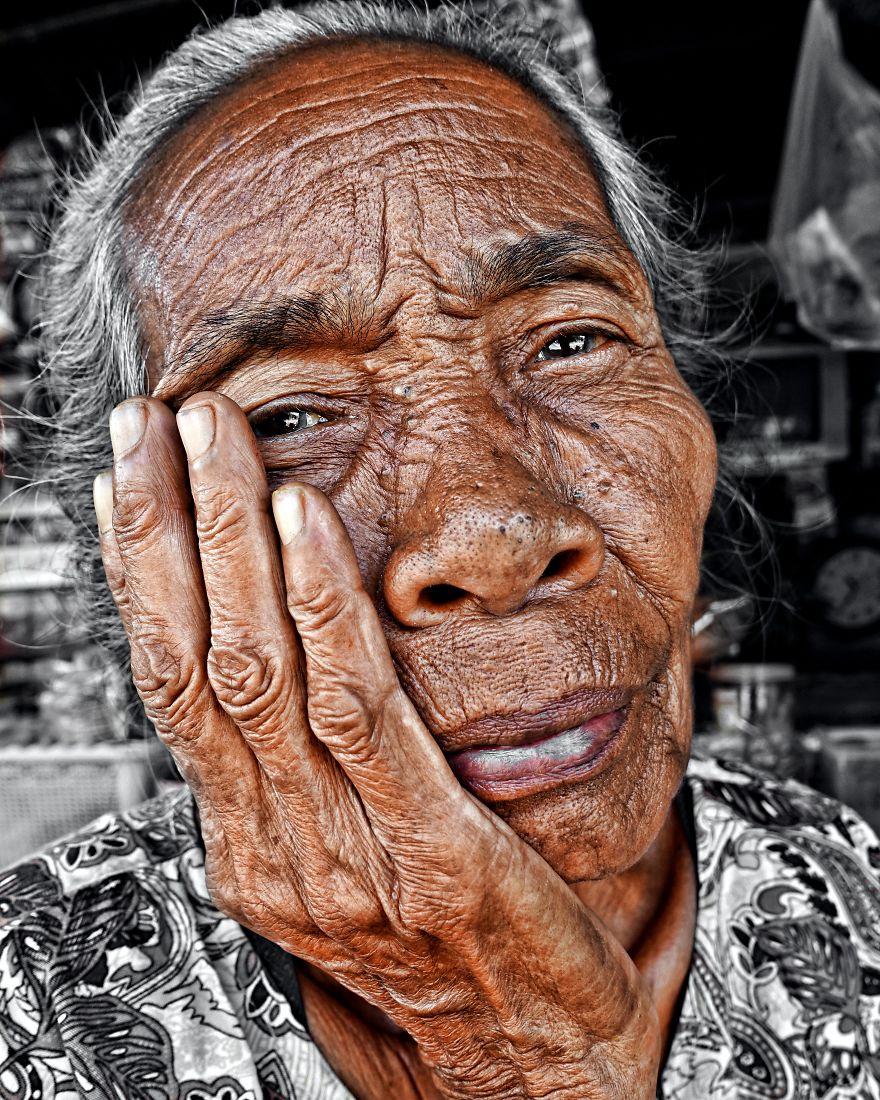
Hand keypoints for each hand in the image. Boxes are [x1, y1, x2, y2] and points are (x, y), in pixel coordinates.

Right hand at [93, 392, 660, 1098]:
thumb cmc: (441, 942)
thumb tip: (271, 669)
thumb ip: (299, 773)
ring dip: (229, 543)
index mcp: (250, 839)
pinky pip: (358, 707)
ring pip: (258, 669)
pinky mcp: (425, 842)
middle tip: (152, 428)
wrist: (523, 1050)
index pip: (171, 683)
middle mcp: (276, 840)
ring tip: (214, 445)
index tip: (128, 485)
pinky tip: (305, 528)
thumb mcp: (342, 855)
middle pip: (196, 657)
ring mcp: (341, 845)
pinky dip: (323, 608)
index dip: (140, 575)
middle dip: (167, 530)